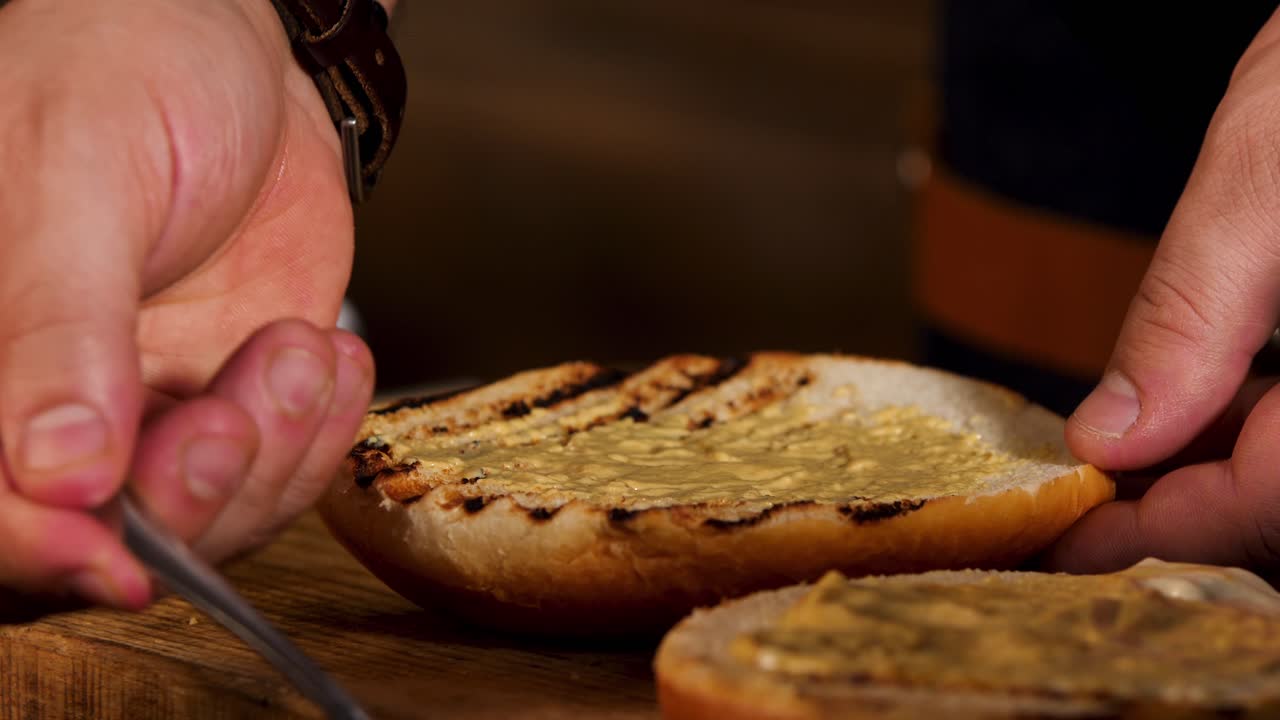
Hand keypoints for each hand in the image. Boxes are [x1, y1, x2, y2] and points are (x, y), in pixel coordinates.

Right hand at [0, 0, 375, 608]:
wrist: (236, 48)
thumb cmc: (126, 66)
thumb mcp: (76, 178)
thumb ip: (61, 323)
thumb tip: (56, 471)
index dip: (40, 548)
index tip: (121, 559)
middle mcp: (46, 397)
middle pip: (94, 536)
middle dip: (190, 493)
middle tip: (243, 408)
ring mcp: (141, 409)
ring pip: (202, 516)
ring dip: (272, 453)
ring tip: (299, 348)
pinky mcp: (225, 400)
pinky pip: (276, 470)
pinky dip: (318, 432)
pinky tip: (326, 356)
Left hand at [1044, 9, 1279, 575]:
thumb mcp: (1261, 180)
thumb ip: (1192, 318)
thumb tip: (1108, 440)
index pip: (1272, 502)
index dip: (1161, 528)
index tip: (1062, 535)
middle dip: (1186, 511)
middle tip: (1082, 504)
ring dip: (1215, 479)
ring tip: (1123, 467)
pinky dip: (1252, 433)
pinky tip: (1199, 413)